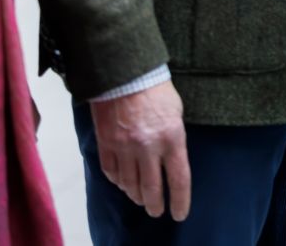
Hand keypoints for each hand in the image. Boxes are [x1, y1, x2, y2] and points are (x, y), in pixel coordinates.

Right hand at [90, 81, 190, 220]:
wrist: (124, 72)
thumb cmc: (156, 89)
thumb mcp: (176, 112)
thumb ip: (174, 138)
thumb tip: (170, 159)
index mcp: (171, 138)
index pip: (178, 179)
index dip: (180, 201)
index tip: (179, 213)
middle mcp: (148, 147)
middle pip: (151, 189)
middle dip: (154, 205)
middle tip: (156, 210)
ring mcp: (124, 147)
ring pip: (129, 184)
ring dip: (135, 195)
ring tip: (140, 198)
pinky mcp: (106, 143)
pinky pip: (110, 171)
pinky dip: (117, 181)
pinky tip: (122, 182)